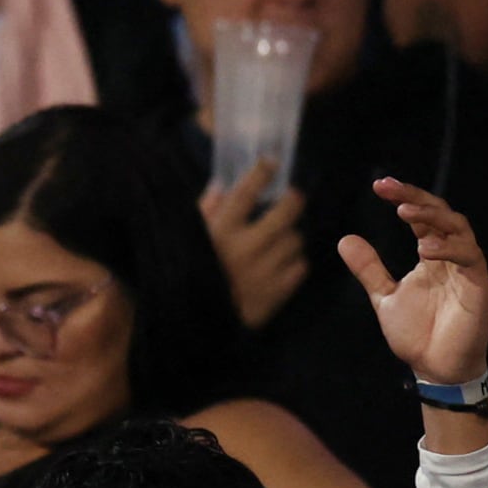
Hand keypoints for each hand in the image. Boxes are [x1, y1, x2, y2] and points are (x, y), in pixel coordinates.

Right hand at [198, 160, 309, 329]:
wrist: (192, 325)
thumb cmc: (187, 275)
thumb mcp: (188, 240)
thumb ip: (205, 211)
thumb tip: (221, 185)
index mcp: (220, 232)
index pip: (246, 192)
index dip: (262, 172)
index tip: (271, 162)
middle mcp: (244, 248)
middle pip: (286, 213)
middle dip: (294, 200)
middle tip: (293, 198)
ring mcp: (263, 271)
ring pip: (295, 241)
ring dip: (290, 237)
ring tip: (281, 240)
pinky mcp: (274, 293)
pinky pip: (300, 268)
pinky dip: (294, 263)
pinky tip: (282, 263)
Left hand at [338, 175, 487, 386]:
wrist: (435, 368)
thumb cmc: (416, 334)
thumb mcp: (384, 296)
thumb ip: (369, 269)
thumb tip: (345, 239)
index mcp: (432, 255)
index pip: (421, 217)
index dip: (404, 199)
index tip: (379, 186)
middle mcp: (451, 256)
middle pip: (441, 214)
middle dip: (417, 198)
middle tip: (391, 189)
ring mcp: (467, 269)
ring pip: (459, 229)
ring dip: (433, 217)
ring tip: (405, 214)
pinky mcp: (479, 286)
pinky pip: (470, 258)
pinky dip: (450, 248)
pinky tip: (427, 247)